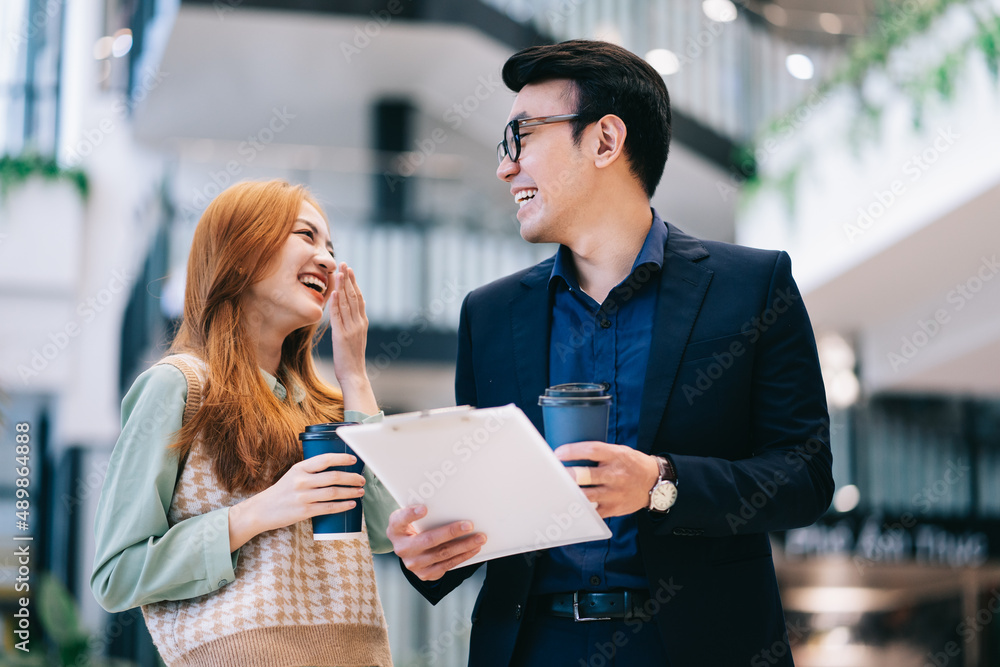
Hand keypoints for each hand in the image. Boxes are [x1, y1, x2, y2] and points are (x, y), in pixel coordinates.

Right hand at [228, 452, 364, 550]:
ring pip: (334, 492)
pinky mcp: (304, 511)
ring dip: (351, 492)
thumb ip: (311, 472)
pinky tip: (351, 504)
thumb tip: (336, 469)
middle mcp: (301, 481)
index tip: (354, 460)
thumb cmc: (281, 492)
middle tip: (362, 479)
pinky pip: (328, 508)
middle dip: (352, 478)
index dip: (342, 458)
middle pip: (334, 476)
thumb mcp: (293, 475)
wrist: (261, 511)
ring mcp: (303, 496)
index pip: (325, 459)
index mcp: (299, 468)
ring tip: (360, 491)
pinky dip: (343, 506)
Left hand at [328, 262, 377, 413]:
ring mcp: (352, 329)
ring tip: (340, 273)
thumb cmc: (351, 359)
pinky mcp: (342, 336)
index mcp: (362, 324)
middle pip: (354, 297)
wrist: (354, 375)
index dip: (354, 284)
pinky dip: (337, 304)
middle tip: (345, 264)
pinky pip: (339, 316)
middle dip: (349, 280)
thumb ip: (350, 325)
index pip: (359, 299)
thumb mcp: (352, 339)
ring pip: (347, 303)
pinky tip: (334, 293)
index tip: (349, 271)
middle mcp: (359, 324)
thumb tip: (343, 314)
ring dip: (343, 287)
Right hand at [387, 505, 485, 580]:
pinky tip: (473, 548)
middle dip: (451, 532)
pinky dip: (463, 556)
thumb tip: (445, 500)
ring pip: (442, 554)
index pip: (400, 520)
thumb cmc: (413, 527)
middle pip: (428, 540)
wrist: (409, 550)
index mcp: (395, 530)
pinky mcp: (425, 574)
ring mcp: (413, 564)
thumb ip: (419, 509)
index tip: (424, 508)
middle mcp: (402, 548)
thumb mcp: (409, 517)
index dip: (411, 514)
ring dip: (464, 545)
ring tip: (479, 538)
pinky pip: (447, 565)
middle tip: (469, 525)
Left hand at [554, 442, 658, 517]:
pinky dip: (580, 509)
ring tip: (555, 492)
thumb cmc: (631, 464)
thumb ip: (598, 453)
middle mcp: (616, 474)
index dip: (573, 451)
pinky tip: (568, 507)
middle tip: (552, 474)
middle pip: (587, 475)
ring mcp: (615, 493)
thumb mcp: (619, 451)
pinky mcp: (614, 508)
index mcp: (616, 456)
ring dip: (570, 494)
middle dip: (569, 475)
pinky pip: (593, 511)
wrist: (655, 482)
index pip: (592, 451)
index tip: (557, 453)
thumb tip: (568, 454)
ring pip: (588, 496)